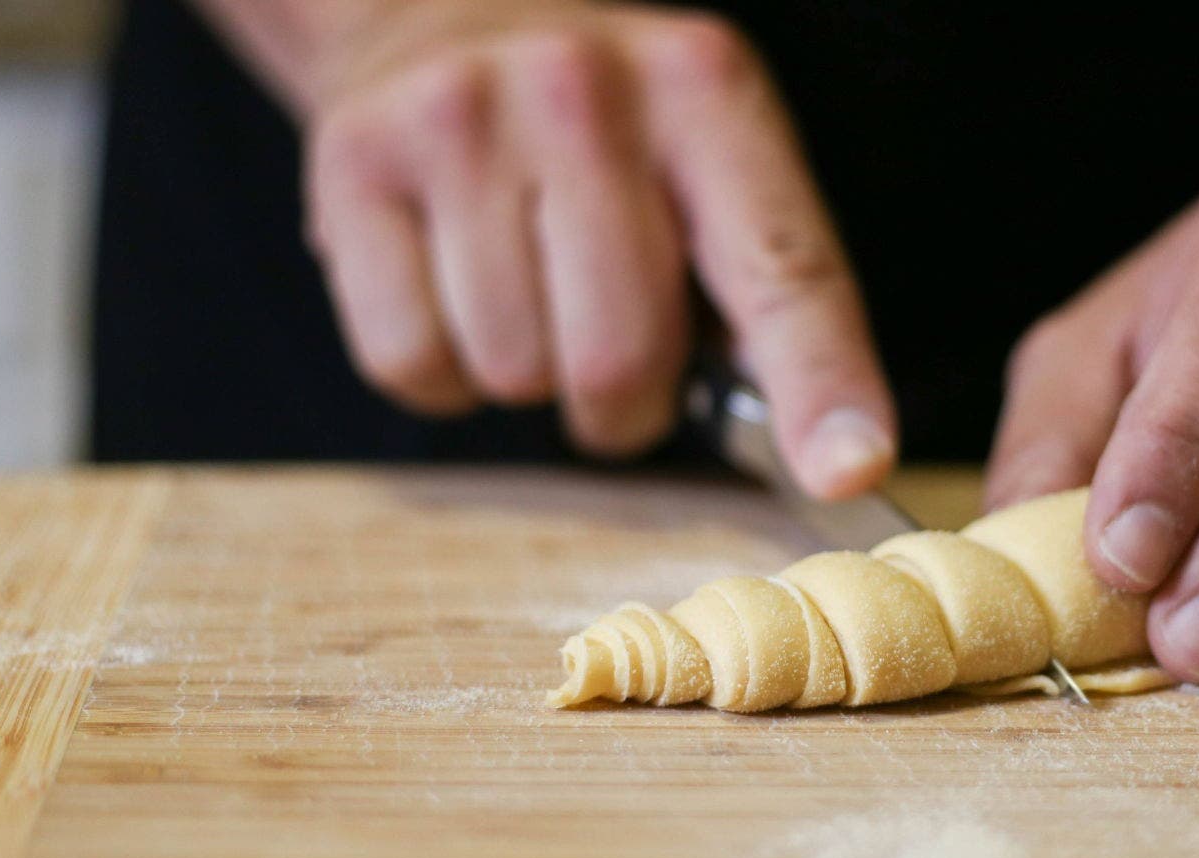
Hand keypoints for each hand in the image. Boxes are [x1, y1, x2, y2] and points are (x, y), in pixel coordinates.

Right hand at [301, 2, 894, 496]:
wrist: (441, 9)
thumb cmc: (604, 127)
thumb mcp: (711, 159)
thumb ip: (765, 286)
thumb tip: (821, 447)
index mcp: (706, 92)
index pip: (781, 267)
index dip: (820, 385)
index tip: (846, 470)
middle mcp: (582, 91)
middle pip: (620, 360)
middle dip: (623, 405)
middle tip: (612, 358)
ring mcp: (458, 120)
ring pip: (512, 373)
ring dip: (529, 379)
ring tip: (526, 290)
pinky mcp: (352, 165)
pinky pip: (413, 364)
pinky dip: (442, 374)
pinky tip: (453, 292)